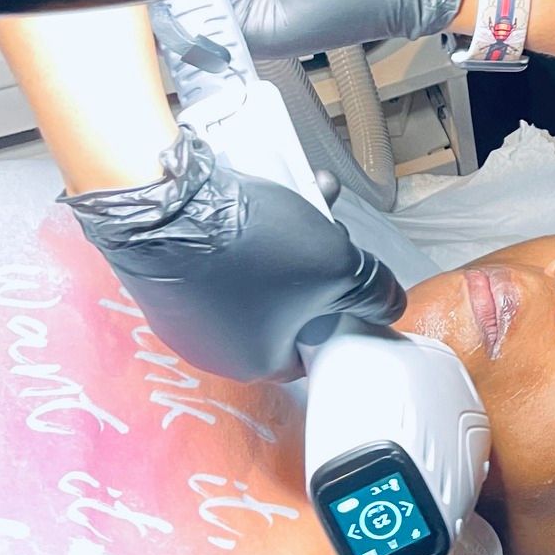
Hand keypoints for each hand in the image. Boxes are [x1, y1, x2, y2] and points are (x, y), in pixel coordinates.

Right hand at [65, 128, 404, 381]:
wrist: (162, 206)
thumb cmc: (256, 250)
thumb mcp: (339, 268)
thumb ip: (373, 292)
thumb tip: (392, 306)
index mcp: (255, 364)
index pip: (313, 348)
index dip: (339, 309)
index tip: (349, 272)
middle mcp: (212, 350)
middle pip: (288, 306)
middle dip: (316, 259)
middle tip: (329, 223)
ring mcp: (183, 315)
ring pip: (257, 276)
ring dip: (287, 234)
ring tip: (307, 190)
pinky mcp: (163, 280)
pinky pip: (219, 260)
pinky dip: (244, 230)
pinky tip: (260, 193)